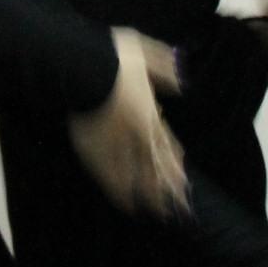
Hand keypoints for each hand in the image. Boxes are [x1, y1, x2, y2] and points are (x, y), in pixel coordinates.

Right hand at [67, 30, 186, 215]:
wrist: (83, 66)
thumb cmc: (112, 56)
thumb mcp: (143, 52)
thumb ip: (162, 69)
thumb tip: (180, 83)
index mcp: (147, 112)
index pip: (165, 142)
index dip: (174, 163)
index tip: (184, 180)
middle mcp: (135, 132)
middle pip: (156, 164)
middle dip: (169, 187)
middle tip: (183, 207)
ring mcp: (114, 142)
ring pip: (136, 174)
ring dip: (150, 195)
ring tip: (161, 213)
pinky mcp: (93, 147)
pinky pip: (109, 174)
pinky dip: (119, 190)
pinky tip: (126, 203)